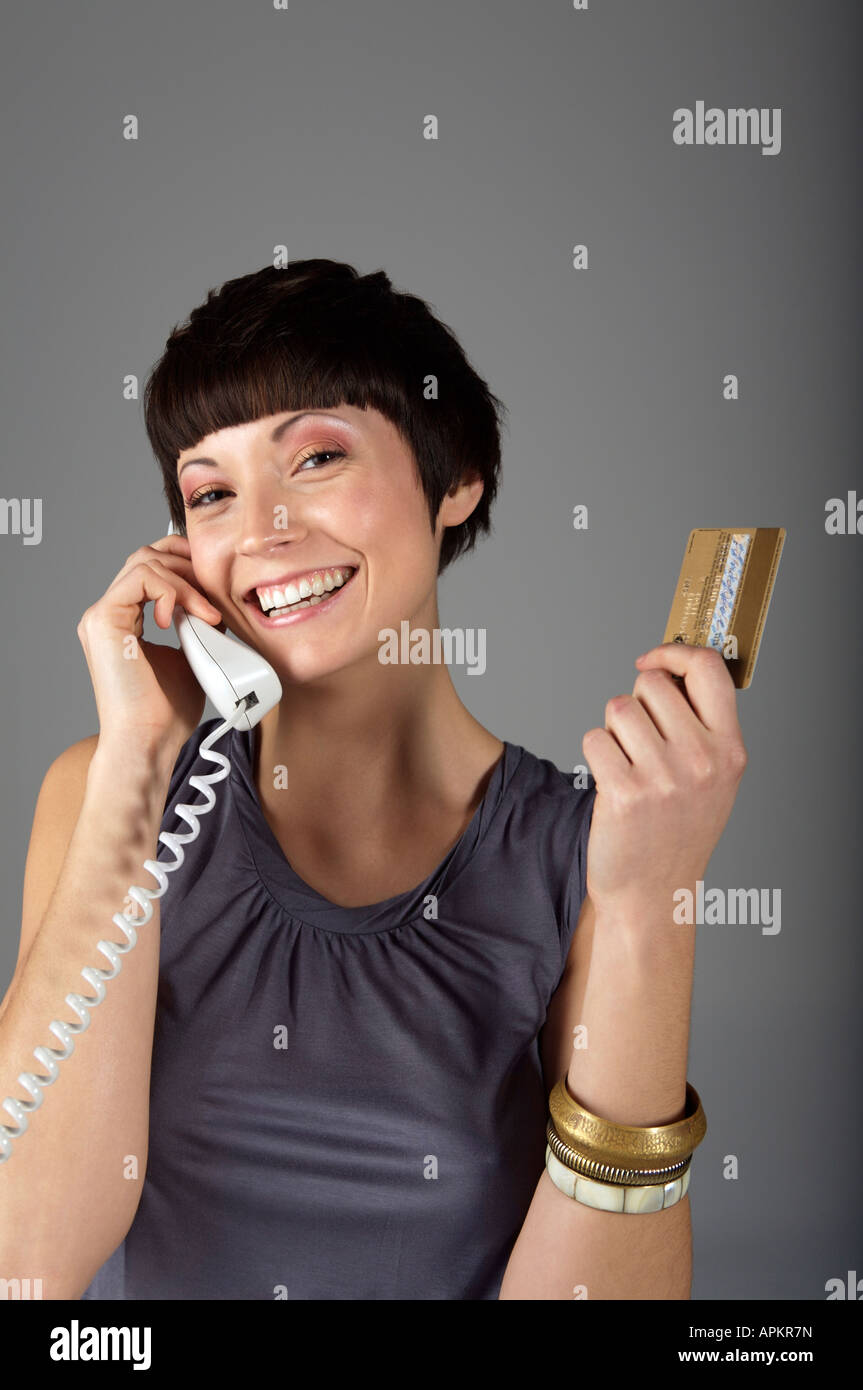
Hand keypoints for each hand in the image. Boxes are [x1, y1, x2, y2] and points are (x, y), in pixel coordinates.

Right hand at [77, 534, 222, 755]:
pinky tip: (181, 620)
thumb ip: (199, 625)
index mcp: (125, 621)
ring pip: (144, 562)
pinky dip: (170, 591)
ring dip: (186, 583)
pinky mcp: (103, 620)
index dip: (185, 564)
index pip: (151, 568)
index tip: (216, 582)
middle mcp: (109, 614)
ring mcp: (102, 615)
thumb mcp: (193, 655)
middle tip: (215, 591)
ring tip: (207, 615)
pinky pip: (141, 577)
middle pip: (146, 555)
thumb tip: (219, 601)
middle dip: (188, 563)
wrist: (148, 742)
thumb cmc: (168, 713)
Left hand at [581, 643, 747, 911]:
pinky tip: (610, 784)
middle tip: (639, 744)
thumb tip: (665, 666)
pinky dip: (594, 756)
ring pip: (618, 708)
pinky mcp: (625, 793)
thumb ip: (699, 724)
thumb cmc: (677, 831)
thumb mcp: (712, 777)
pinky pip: (593, 739)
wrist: (652, 894)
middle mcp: (703, 760)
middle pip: (650, 684)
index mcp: (730, 750)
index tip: (652, 660)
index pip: (709, 668)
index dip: (675, 653)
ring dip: (612, 731)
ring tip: (627, 766)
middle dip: (636, 704)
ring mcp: (665, 777)